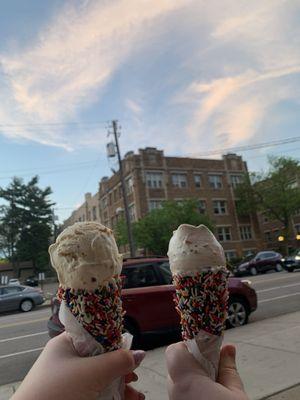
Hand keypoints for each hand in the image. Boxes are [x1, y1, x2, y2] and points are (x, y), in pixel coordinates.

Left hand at [12, 332, 144, 399]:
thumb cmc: (56, 393)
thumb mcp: (92, 372)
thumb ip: (118, 361)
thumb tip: (140, 353)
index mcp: (67, 344)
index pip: (96, 334)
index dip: (116, 341)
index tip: (132, 350)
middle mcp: (67, 360)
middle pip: (102, 359)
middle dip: (122, 369)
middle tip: (135, 377)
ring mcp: (68, 381)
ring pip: (101, 378)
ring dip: (120, 386)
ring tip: (136, 397)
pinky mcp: (71, 397)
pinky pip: (96, 392)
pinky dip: (111, 396)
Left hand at [166, 342, 247, 399]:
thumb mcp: (236, 394)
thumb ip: (228, 368)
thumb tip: (228, 348)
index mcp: (186, 382)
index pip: (175, 351)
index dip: (190, 346)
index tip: (207, 351)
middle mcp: (175, 392)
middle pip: (177, 366)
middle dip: (195, 364)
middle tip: (215, 369)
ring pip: (179, 382)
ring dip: (194, 378)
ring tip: (215, 386)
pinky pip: (181, 394)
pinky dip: (193, 391)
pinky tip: (209, 396)